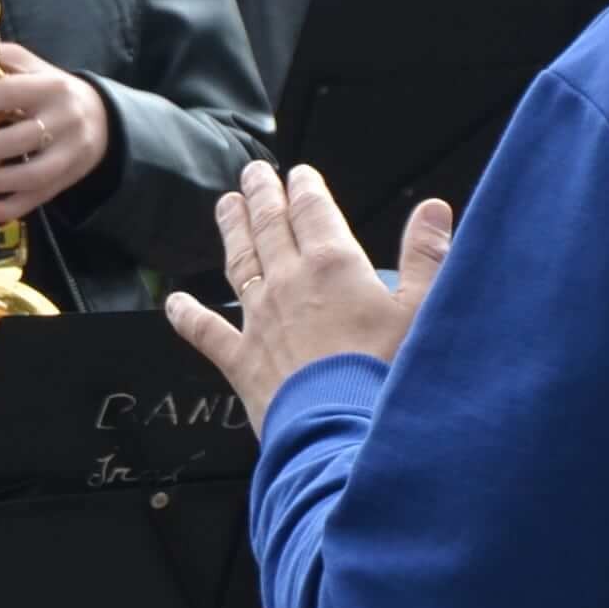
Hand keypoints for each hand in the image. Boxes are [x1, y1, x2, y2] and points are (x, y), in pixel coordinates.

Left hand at [0, 42, 109, 225]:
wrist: (102, 118)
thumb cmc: (50, 90)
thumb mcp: (27, 66)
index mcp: (50, 85)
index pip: (11, 92)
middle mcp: (64, 119)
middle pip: (20, 138)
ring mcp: (69, 153)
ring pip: (31, 174)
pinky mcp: (67, 179)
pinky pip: (38, 199)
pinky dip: (9, 208)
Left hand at [163, 163, 452, 428]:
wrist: (344, 434)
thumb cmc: (389, 376)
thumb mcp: (423, 311)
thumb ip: (427, 256)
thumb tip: (435, 209)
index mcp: (333, 264)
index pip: (313, 210)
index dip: (305, 188)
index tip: (298, 174)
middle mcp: (289, 282)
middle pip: (270, 226)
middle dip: (262, 195)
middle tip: (254, 173)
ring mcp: (259, 319)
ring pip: (239, 262)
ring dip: (232, 230)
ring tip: (226, 205)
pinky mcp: (240, 359)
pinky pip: (205, 331)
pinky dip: (187, 315)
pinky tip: (173, 302)